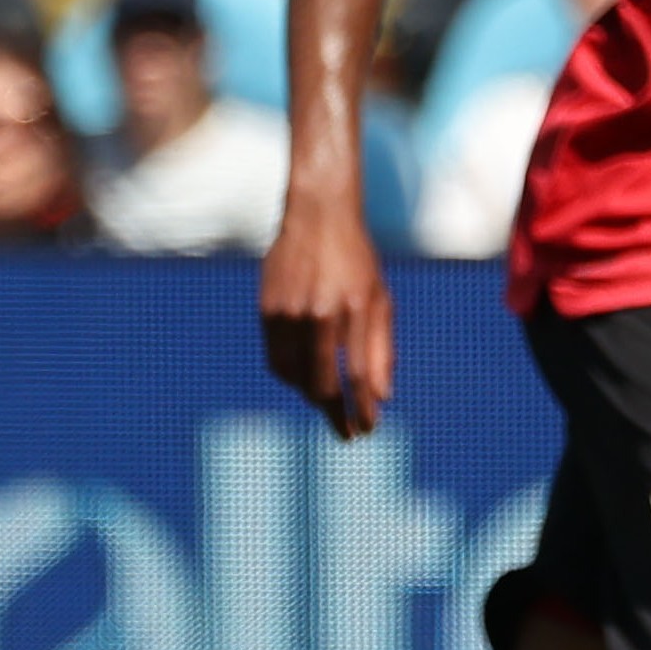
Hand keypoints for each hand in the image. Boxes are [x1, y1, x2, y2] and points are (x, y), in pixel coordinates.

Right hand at [258, 188, 395, 439]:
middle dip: (336, 413)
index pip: (358, 375)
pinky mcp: (267, 311)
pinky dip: (290, 379)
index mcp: (355, 310)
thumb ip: (381, 347)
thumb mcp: (380, 298)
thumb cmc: (356, 261)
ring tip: (329, 408)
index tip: (367, 429)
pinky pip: (276, 360)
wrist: (317, 217)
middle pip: (322, 383)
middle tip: (347, 432)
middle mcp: (319, 314)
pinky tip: (303, 385)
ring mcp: (288, 313)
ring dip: (312, 399)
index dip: (362, 408)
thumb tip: (383, 396)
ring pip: (295, 377)